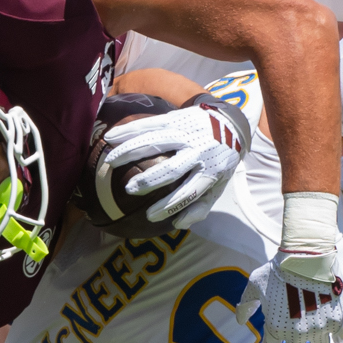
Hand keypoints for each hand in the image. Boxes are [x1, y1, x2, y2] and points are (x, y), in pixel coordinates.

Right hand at [100, 95, 250, 227]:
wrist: (231, 123)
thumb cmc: (219, 161)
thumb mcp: (219, 186)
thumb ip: (201, 207)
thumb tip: (179, 223)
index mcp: (210, 171)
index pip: (189, 193)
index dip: (169, 206)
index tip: (150, 216)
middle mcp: (198, 152)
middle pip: (171, 169)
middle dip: (148, 180)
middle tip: (129, 189)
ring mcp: (186, 134)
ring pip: (155, 142)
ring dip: (131, 151)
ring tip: (111, 162)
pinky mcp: (176, 119)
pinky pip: (149, 124)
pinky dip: (129, 131)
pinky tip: (111, 138)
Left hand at [235, 243, 342, 342]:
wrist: (308, 256)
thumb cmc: (278, 270)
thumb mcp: (254, 285)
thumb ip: (245, 305)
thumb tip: (240, 321)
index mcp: (276, 327)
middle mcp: (299, 333)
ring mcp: (321, 328)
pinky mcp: (339, 320)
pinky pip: (342, 339)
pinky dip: (340, 340)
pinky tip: (338, 340)